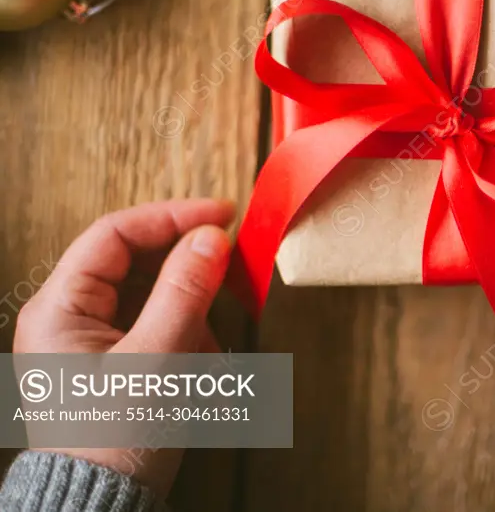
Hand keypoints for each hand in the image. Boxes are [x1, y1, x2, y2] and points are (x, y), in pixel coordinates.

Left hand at [14, 199, 235, 497]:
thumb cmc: (117, 439)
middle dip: (188, 268)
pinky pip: (161, 322)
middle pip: (138, 259)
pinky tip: (198, 363)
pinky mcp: (119, 357)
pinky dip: (189, 333)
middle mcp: (72, 315)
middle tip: (231, 269)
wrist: (106, 504)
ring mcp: (96, 337)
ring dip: (192, 308)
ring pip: (155, 290)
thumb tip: (211, 237)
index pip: (116, 234)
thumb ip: (185, 291)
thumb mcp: (158, 359)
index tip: (222, 214)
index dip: (171, 216)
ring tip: (204, 347)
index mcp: (60, 308)